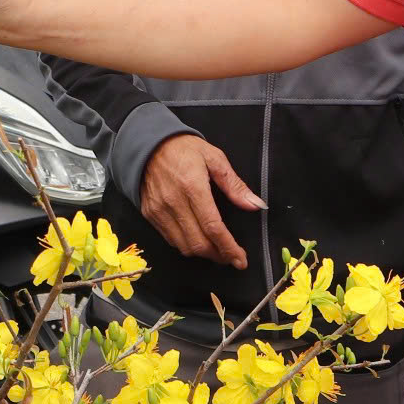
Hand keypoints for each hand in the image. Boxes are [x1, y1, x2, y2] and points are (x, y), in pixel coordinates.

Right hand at [141, 135, 262, 268]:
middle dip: (219, 256)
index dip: (229, 248)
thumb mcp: (214, 158)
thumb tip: (255, 205)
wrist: (147, 144)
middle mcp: (174, 202)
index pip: (213, 227)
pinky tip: (197, 238)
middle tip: (232, 257)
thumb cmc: (184, 149)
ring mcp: (159, 210)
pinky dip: (186, 245)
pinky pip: (170, 239)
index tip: (241, 260)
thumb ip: (235, 185)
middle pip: (198, 243)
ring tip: (217, 250)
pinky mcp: (150, 214)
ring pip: (184, 246)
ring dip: (203, 253)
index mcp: (193, 186)